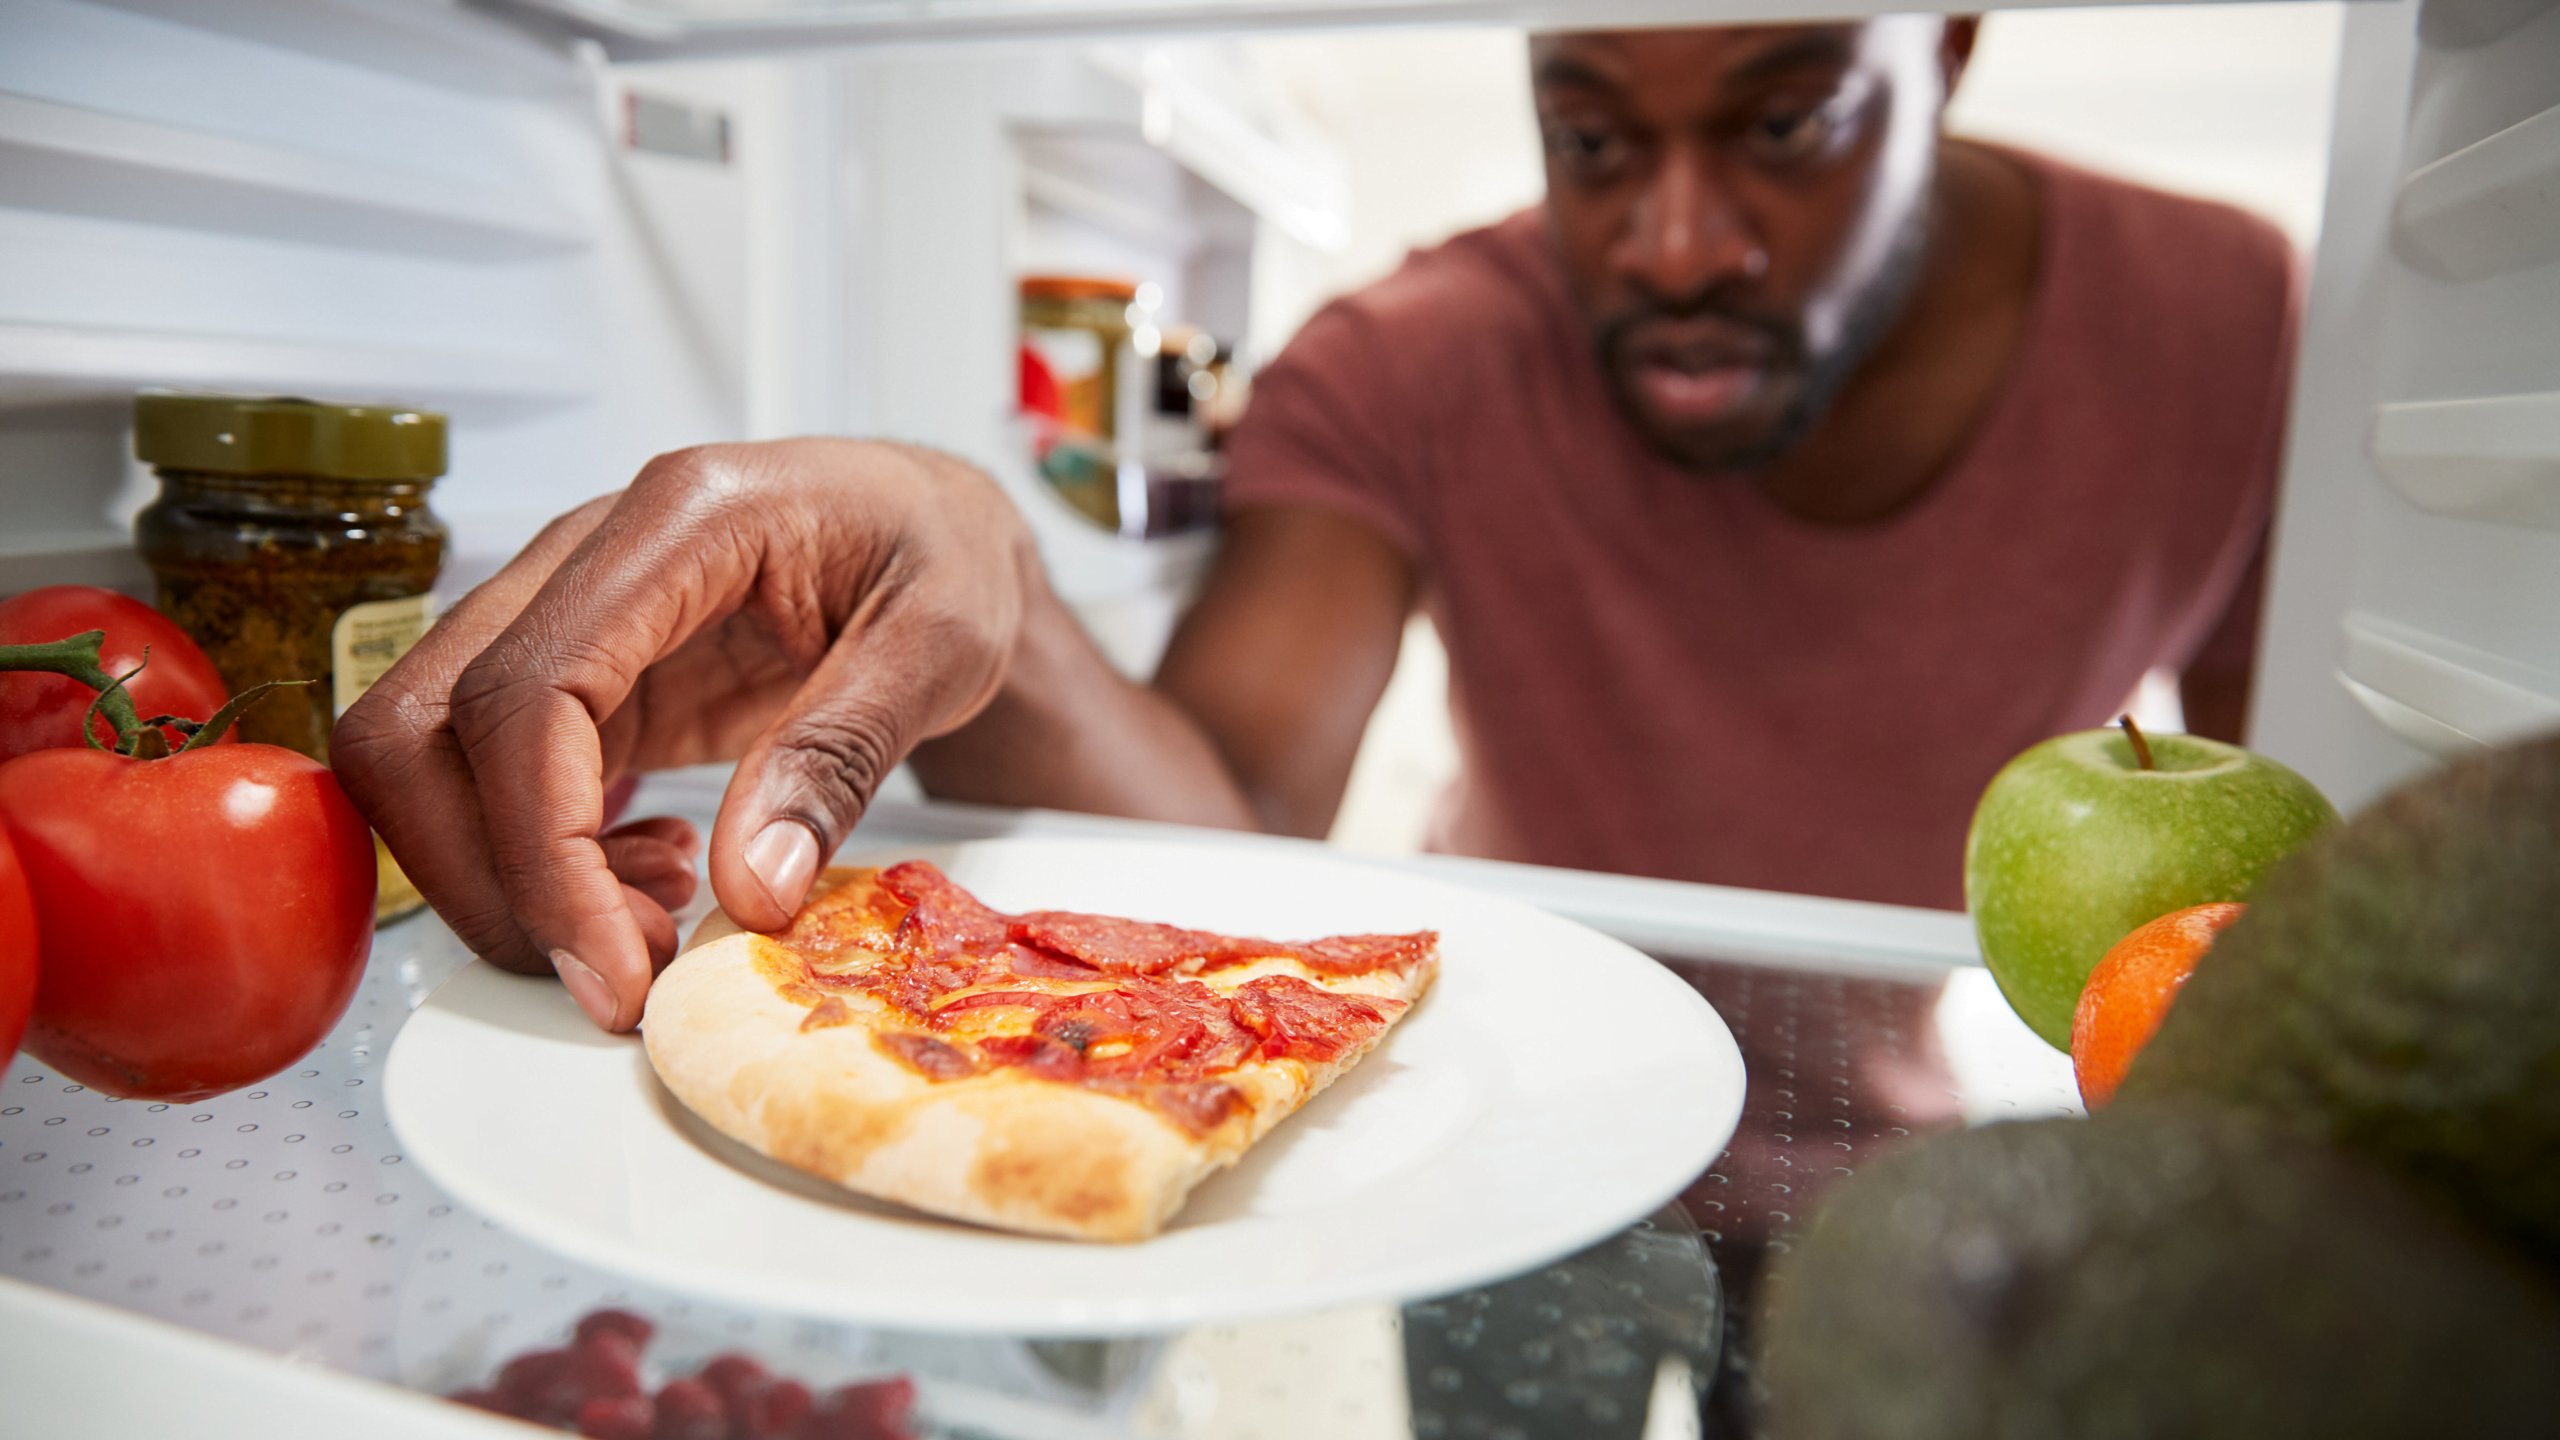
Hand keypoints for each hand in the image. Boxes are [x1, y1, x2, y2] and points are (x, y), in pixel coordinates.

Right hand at [331, 440, 1031, 1030]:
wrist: (932, 524)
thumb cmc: (940, 550)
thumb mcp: (944, 642)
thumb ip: (844, 754)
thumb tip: (748, 887)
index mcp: (681, 518)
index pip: (528, 690)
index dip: (544, 849)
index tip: (613, 965)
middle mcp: (587, 556)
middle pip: (420, 728)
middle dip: (495, 881)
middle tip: (625, 970)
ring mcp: (564, 618)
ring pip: (430, 765)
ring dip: (515, 880)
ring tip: (661, 917)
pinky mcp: (576, 682)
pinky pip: (494, 785)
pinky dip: (548, 864)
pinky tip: (657, 876)